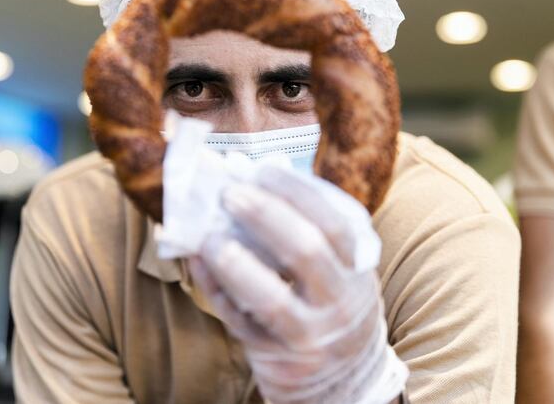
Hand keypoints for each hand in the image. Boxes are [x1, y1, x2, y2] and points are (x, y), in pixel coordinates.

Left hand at [189, 166, 406, 403]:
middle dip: (265, 216)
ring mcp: (308, 335)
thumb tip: (260, 174)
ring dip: (235, 262)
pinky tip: (197, 261)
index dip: (297, 193)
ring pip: (270, 298)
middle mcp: (338, 303)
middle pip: (306, 251)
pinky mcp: (276, 358)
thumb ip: (309, 230)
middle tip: (230, 193)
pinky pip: (239, 321)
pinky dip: (215, 289)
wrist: (344, 383)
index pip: (333, 223)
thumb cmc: (331, 307)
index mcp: (356, 271)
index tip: (264, 170)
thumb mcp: (339, 272)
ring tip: (208, 235)